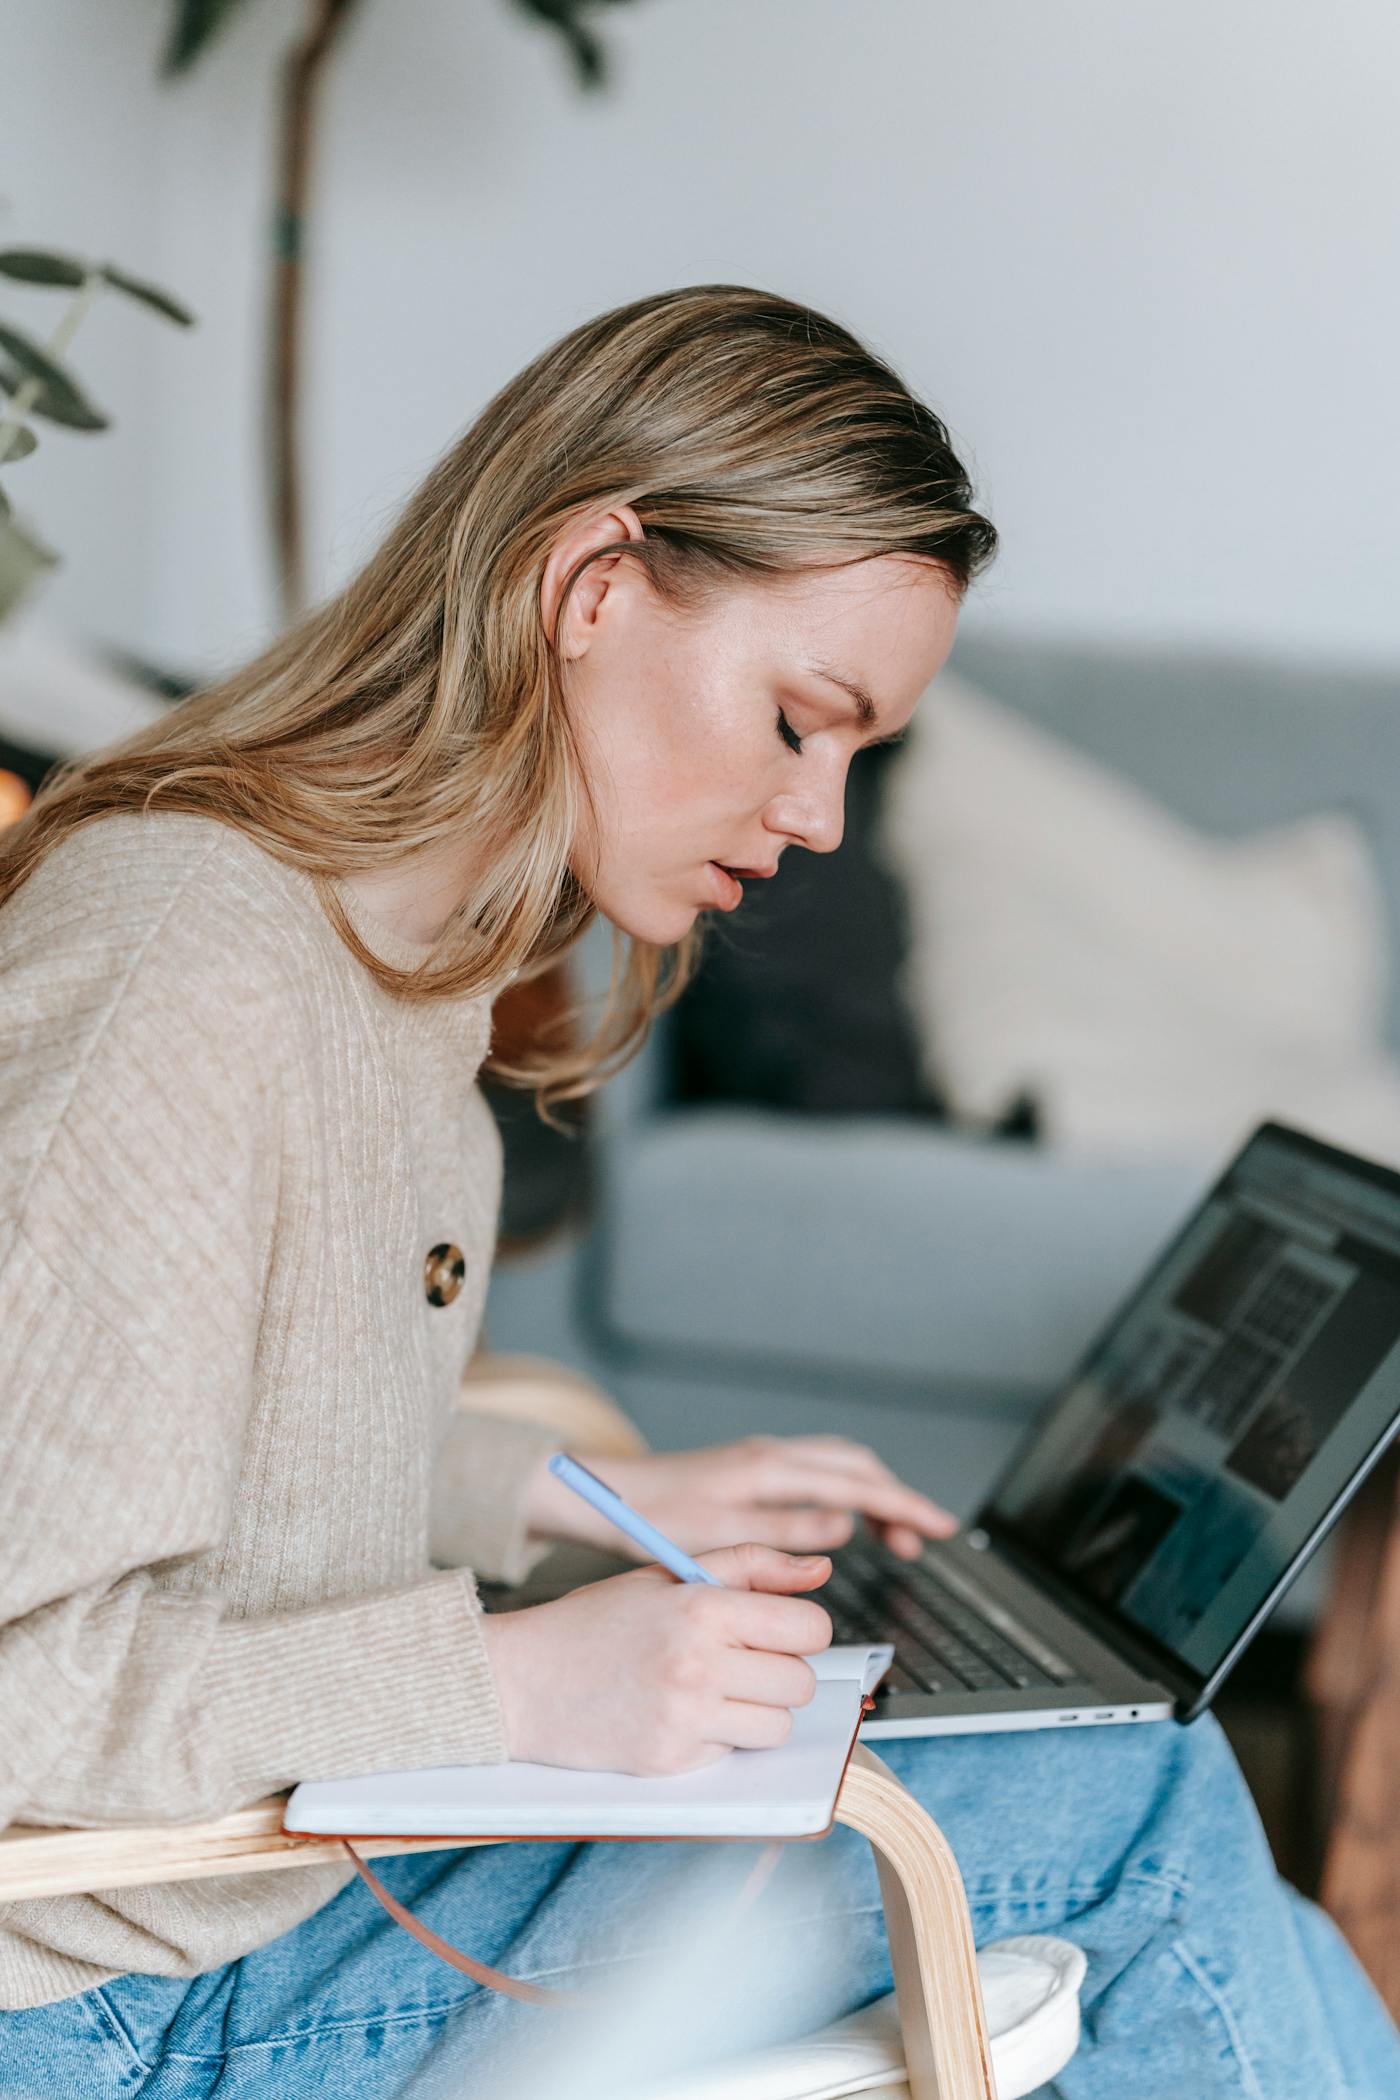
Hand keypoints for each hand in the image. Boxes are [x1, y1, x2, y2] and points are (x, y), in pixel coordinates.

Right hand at [480, 1543, 832, 1773]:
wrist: (520, 1680)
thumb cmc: (595, 1623)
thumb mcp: (668, 1574)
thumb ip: (749, 1565)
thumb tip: (820, 1569)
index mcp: (702, 1607)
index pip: (809, 1628)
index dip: (801, 1629)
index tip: (777, 1630)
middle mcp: (699, 1663)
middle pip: (801, 1682)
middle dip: (779, 1672)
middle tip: (738, 1661)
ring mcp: (686, 1717)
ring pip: (779, 1727)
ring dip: (756, 1712)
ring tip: (711, 1690)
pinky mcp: (671, 1760)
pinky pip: (733, 1753)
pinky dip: (717, 1738)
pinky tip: (678, 1714)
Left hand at [524, 1433, 955, 1563]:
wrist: (604, 1495)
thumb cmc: (651, 1521)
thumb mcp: (721, 1536)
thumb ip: (786, 1531)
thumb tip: (846, 1526)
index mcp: (769, 1469)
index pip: (857, 1484)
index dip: (905, 1505)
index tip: (940, 1526)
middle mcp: (771, 1455)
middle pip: (857, 1466)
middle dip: (899, 1498)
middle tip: (927, 1537)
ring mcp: (761, 1458)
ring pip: (840, 1464)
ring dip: (875, 1493)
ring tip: (897, 1535)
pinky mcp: (750, 1468)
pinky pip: (817, 1470)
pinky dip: (847, 1489)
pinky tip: (847, 1516)